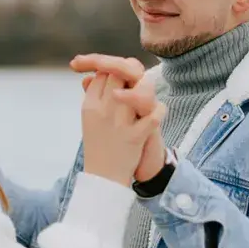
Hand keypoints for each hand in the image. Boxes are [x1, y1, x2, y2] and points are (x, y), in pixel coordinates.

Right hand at [80, 66, 164, 185]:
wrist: (102, 179)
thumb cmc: (98, 146)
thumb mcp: (89, 120)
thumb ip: (91, 96)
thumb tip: (92, 76)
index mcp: (89, 106)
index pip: (102, 73)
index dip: (115, 68)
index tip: (122, 74)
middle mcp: (102, 111)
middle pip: (118, 75)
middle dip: (130, 72)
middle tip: (136, 77)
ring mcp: (119, 123)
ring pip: (137, 90)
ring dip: (145, 87)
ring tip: (146, 92)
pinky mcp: (135, 137)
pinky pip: (153, 116)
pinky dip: (160, 111)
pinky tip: (159, 111)